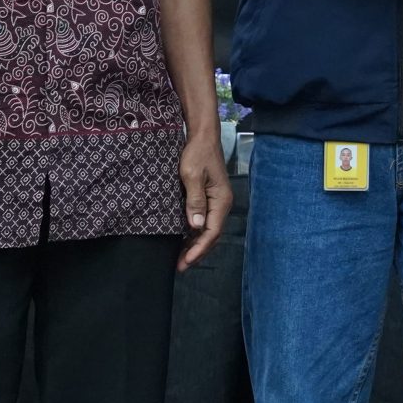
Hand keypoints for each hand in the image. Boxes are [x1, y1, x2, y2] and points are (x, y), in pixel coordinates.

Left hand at [176, 128, 232, 270]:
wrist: (202, 136)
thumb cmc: (197, 153)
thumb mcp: (192, 176)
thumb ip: (195, 201)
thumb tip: (195, 226)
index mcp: (221, 200)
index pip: (212, 232)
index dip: (199, 249)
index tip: (186, 261)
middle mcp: (222, 203)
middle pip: (211, 235)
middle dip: (197, 252)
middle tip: (180, 266)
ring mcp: (216, 201)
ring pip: (207, 230)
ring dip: (195, 245)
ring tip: (180, 258)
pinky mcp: (209, 198)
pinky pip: (204, 221)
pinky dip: (194, 234)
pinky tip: (183, 240)